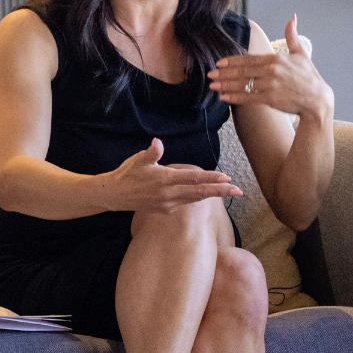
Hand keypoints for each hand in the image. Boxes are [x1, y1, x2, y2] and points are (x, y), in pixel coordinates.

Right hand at [100, 138, 241, 212]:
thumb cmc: (127, 174)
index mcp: (164, 179)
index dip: (211, 178)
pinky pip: (186, 202)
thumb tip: (158, 142)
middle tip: (238, 191)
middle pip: (200, 193)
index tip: (227, 178)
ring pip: (195, 199)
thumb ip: (151, 152)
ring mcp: (167, 204)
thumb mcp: (138, 160)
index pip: (193, 179)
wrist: (114, 195)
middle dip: (220, 191)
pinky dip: (199, 199)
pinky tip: (206, 195)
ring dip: (213, 196)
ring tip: (228, 192)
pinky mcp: (165, 209)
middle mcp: (169, 194)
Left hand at [206, 15, 333, 119]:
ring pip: (242, 84)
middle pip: (242, 71)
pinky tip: (223, 97)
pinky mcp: (270, 99)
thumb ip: (292, 36)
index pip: (249, 59)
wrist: (318, 100)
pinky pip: (248, 97)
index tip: (219, 63)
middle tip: (210, 74)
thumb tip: (293, 17)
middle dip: (224, 73)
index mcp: (276, 59)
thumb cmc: (309, 77)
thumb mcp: (301, 54)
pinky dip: (234, 97)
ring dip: (225, 84)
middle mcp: (271, 71)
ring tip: (213, 85)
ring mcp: (270, 85)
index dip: (232, 61)